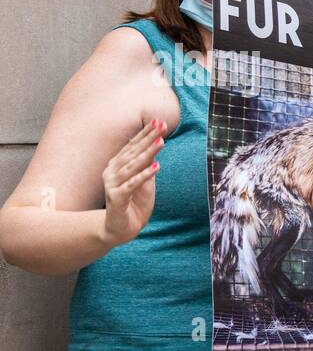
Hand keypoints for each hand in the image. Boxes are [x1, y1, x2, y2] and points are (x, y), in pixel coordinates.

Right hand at [102, 118, 164, 246]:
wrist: (121, 228)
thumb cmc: (134, 203)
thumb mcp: (144, 181)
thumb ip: (147, 165)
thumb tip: (156, 144)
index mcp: (117, 165)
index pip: (133, 146)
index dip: (146, 133)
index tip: (159, 121)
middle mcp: (112, 171)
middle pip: (133, 152)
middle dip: (149, 138)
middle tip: (162, 125)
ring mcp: (112, 184)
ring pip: (133, 166)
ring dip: (148, 153)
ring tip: (162, 142)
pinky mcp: (116, 198)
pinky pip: (132, 185)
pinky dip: (144, 176)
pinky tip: (157, 166)